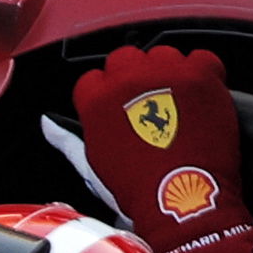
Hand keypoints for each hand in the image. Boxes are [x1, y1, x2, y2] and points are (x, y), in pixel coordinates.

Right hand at [72, 44, 252, 252]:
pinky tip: (202, 97)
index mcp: (95, 97)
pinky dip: (204, 73)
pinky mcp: (200, 75)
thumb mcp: (93, 163)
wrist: (184, 197)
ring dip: (170, 73)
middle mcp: (126, 77)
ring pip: (163, 55)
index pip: (95, 78)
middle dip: (138, 78)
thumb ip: (67, 138)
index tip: (126, 110)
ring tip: (180, 103)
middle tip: (153, 106)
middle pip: (127, 59)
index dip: (112, 95)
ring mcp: (165, 72)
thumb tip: (48, 124)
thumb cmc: (139, 188)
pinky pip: (202, 58)